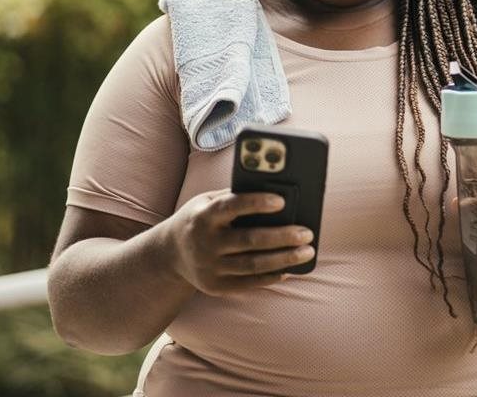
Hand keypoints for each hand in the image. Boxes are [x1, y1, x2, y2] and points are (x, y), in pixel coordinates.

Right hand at [159, 189, 313, 295]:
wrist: (169, 254)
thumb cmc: (199, 219)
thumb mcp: (208, 201)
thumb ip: (234, 196)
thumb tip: (274, 190)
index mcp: (203, 216)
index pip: (231, 207)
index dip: (256, 203)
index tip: (282, 201)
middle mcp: (204, 243)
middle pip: (249, 240)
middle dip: (282, 237)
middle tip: (307, 233)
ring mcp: (209, 268)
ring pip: (252, 265)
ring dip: (284, 259)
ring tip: (307, 251)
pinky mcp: (215, 286)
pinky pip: (248, 283)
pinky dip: (271, 276)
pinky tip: (290, 269)